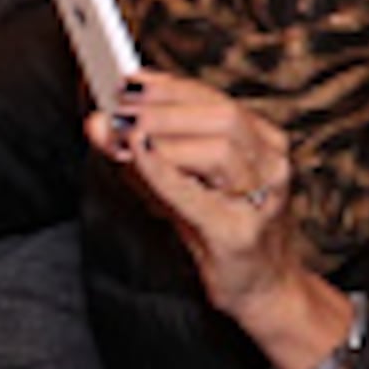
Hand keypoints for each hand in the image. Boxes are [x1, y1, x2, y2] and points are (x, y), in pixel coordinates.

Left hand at [93, 71, 347, 368]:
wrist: (261, 288)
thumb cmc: (219, 231)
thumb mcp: (180, 183)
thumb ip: (142, 152)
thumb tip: (98, 123)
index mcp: (263, 142)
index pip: (216, 100)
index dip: (169, 86)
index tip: (129, 80)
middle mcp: (271, 165)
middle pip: (222, 117)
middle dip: (165, 107)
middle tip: (121, 109)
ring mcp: (263, 199)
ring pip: (218, 147)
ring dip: (164, 136)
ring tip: (127, 135)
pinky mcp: (239, 232)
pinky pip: (197, 194)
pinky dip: (163, 170)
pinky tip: (138, 157)